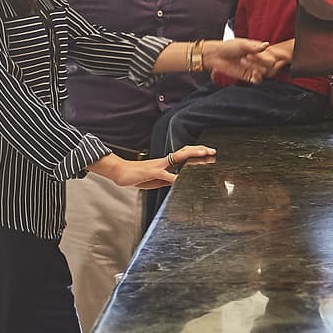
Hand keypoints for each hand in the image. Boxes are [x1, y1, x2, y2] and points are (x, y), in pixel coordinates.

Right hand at [92, 144, 216, 190]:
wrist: (119, 172)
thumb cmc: (137, 176)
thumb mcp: (156, 180)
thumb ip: (168, 180)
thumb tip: (179, 182)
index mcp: (165, 163)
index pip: (184, 155)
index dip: (197, 153)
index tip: (209, 153)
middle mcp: (164, 162)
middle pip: (185, 152)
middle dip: (200, 150)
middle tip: (212, 151)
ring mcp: (158, 166)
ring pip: (178, 157)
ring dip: (192, 155)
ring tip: (204, 155)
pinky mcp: (151, 172)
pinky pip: (164, 175)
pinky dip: (173, 178)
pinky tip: (180, 180)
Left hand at [206, 38, 280, 83]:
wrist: (216, 55)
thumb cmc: (228, 46)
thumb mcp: (242, 44)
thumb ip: (255, 47)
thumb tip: (267, 45)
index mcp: (258, 50)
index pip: (270, 54)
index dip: (266, 55)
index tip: (257, 53)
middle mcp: (257, 59)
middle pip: (268, 64)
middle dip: (260, 61)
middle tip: (248, 56)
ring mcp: (253, 68)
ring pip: (264, 72)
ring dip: (257, 68)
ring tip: (243, 61)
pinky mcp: (247, 76)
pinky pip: (258, 80)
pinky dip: (258, 78)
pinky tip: (254, 73)